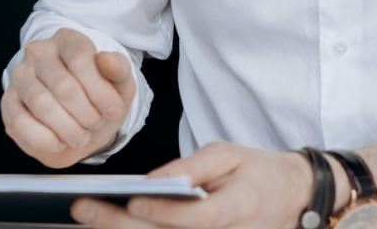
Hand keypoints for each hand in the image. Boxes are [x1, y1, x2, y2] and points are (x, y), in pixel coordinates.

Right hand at [1, 28, 137, 167]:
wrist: (80, 123)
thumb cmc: (98, 99)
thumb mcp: (119, 85)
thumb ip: (119, 70)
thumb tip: (106, 59)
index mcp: (67, 40)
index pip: (81, 61)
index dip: (101, 93)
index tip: (112, 110)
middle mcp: (38, 52)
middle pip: (63, 87)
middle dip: (86, 115)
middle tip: (95, 124)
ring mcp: (20, 76)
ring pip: (41, 105)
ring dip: (68, 129)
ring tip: (80, 136)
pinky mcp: (8, 102)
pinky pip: (21, 122)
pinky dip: (45, 140)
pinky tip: (59, 142)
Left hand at [71, 142, 313, 228]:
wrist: (292, 198)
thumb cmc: (256, 172)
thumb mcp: (228, 154)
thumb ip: (190, 167)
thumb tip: (150, 181)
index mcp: (238, 208)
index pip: (199, 217)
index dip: (165, 213)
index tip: (132, 201)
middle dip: (121, 226)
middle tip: (83, 208)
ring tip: (88, 216)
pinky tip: (110, 225)